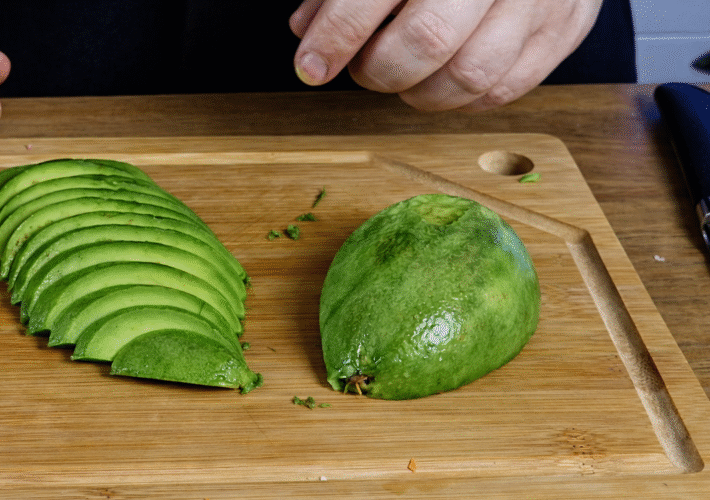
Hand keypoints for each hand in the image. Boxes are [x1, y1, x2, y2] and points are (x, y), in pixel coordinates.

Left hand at [290, 0, 602, 110]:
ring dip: (419, 92)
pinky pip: (504, 89)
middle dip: (379, 70)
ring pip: (469, 77)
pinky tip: (442, 79)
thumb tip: (307, 28)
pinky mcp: (565, 28)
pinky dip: (461, 98)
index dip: (337, 36)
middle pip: (428, 41)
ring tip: (403, 74)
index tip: (310, 66)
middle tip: (364, 67)